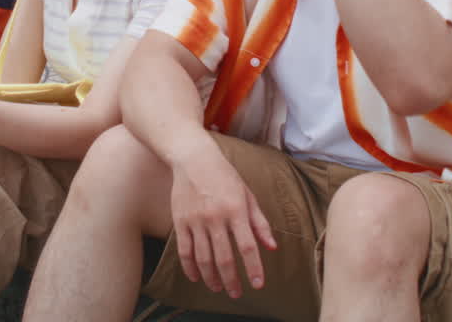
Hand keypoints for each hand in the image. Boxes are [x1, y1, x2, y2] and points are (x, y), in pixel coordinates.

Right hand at [169, 140, 276, 298]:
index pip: (247, 246)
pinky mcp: (180, 221)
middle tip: (236, 294)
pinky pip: (184, 250)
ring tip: (218, 288)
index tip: (258, 284)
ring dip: (211, 277)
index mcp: (236, 209)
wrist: (193, 158)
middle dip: (232, 280)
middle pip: (224, 257)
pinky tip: (196, 277)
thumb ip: (259, 222)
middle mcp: (215, 217)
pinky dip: (190, 267)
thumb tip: (272, 247)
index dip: (254, 268)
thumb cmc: (224, 176)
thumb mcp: (247, 195)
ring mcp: (195, 220)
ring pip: (203, 258)